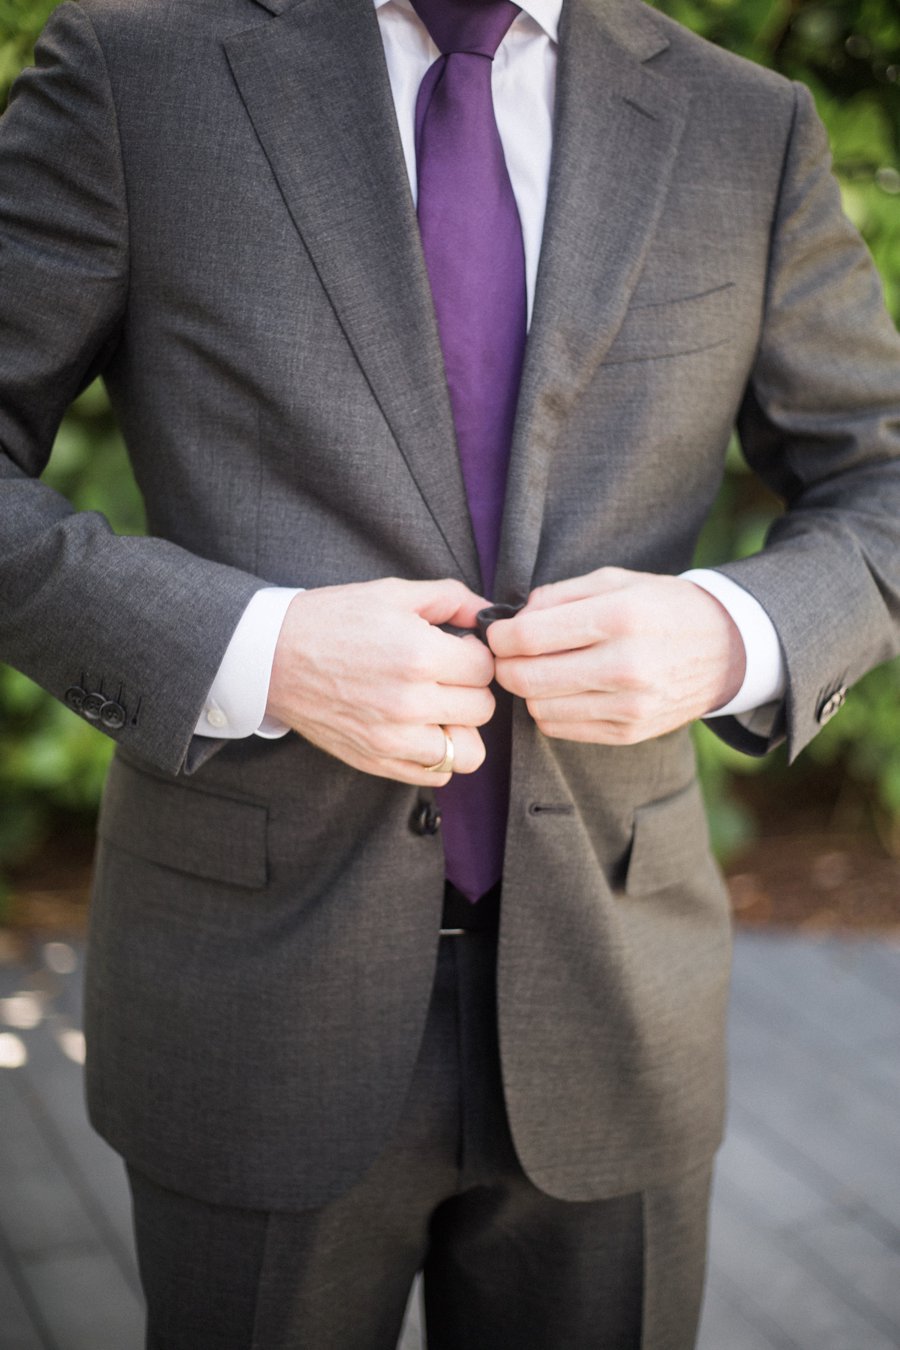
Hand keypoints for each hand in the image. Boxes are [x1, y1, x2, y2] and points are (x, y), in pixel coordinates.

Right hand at [266, 578, 495, 783]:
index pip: (485, 667)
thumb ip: (450, 598)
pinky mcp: (376, 760)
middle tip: (446, 675)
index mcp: (418, 655)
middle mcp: (409, 701)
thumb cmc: (330, 620)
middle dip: (470, 688)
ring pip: (468, 751)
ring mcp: (392, 738)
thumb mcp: (391, 593)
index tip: (456, 650)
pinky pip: (436, 774)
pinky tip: (420, 729)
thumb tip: (488, 612)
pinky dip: (437, 755)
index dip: (474, 654)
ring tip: (439, 708)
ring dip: (460, 728)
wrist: (271, 656)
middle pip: (482, 708)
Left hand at [488, 567, 745, 744]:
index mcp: (620, 618)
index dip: (499, 636)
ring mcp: (628, 706)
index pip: (529, 637)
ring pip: (539, 708)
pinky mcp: (629, 733)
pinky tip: (563, 690)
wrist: (726, 649)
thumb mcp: (616, 581)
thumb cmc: (663, 607)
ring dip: (528, 690)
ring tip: (540, 669)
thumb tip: (513, 619)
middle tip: (507, 654)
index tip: (497, 632)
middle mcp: (625, 666)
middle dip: (504, 665)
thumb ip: (558, 595)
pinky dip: (549, 710)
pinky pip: (560, 729)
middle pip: (527, 678)